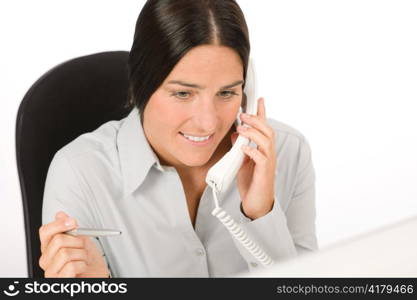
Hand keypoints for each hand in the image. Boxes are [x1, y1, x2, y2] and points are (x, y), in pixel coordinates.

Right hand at [39, 211, 109, 277]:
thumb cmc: (88, 260)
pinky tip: (82, 268)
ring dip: (82, 254)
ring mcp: (51, 272)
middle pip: (58, 240)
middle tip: (82, 248)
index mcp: (50, 248)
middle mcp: (47, 260)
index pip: (45, 232)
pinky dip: (82, 265)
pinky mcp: (59, 280)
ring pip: (65, 253)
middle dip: (77, 241)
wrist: (97, 275)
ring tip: (83, 259)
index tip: (73, 222)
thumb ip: (70, 228)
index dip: (58, 224)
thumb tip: (60, 215)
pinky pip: (71, 266)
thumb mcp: (81, 240)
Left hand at [231, 97, 275, 219]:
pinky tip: (244, 147)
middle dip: (256, 121)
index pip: (265, 128)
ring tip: (242, 128)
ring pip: (267, 142)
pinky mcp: (264, 173)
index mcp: (263, 150)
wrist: (256, 203)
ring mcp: (268, 163)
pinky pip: (262, 159)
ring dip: (254, 133)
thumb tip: (235, 134)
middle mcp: (268, 154)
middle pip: (268, 131)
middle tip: (243, 115)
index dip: (263, 113)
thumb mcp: (242, 162)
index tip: (259, 100)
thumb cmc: (251, 182)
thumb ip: (240, 148)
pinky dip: (252, 151)